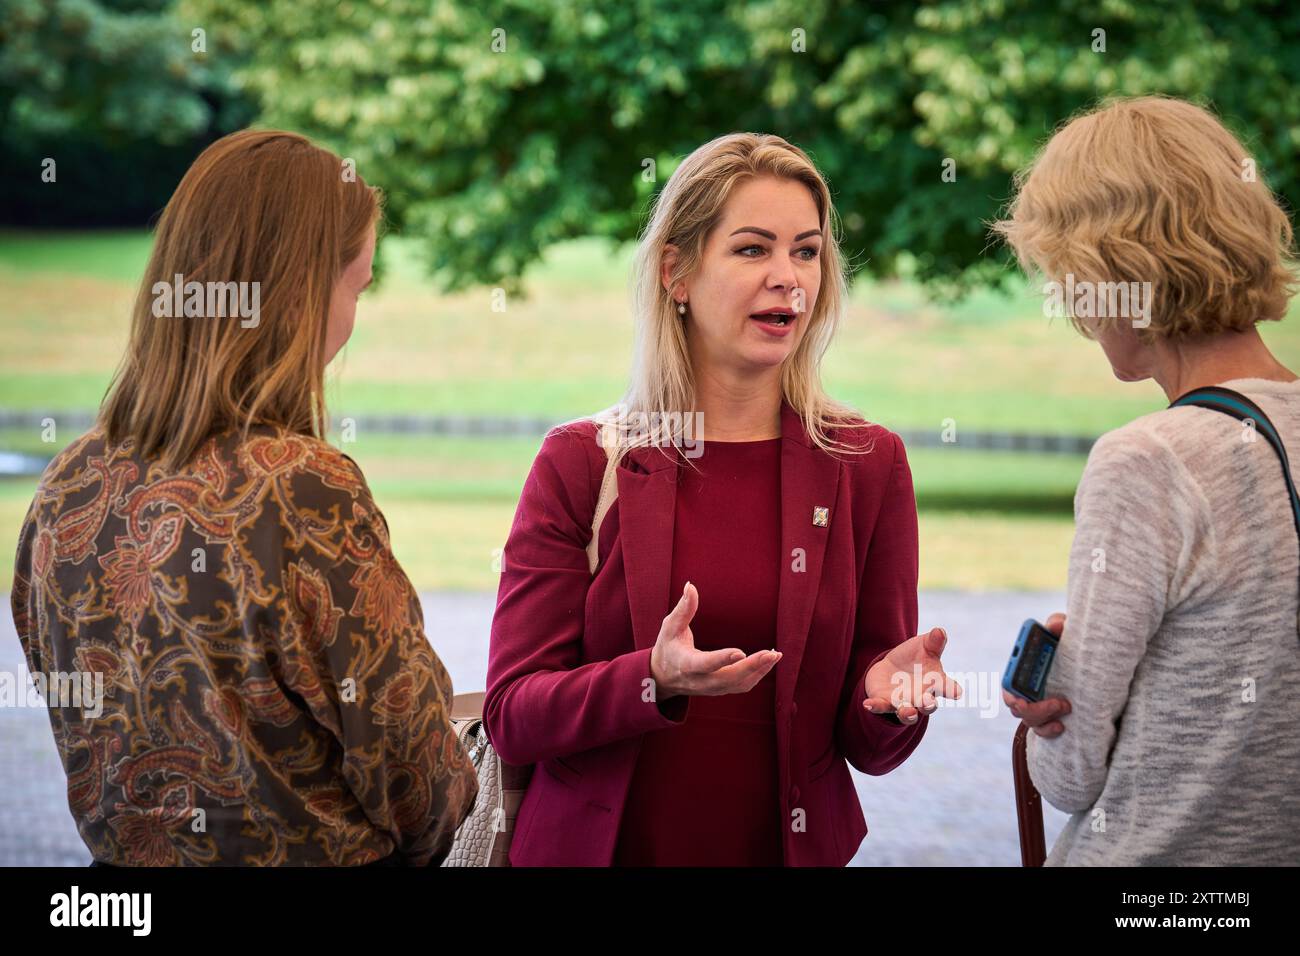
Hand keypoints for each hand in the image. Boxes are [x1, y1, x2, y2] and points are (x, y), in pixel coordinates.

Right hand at [650, 582, 780, 699]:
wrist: (664, 677)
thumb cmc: (668, 646)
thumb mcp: (670, 627)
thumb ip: (683, 609)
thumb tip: (691, 585)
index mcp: (685, 664)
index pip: (705, 663)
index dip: (722, 659)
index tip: (740, 651)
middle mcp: (700, 680)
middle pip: (729, 678)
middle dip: (751, 666)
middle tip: (772, 653)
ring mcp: (712, 688)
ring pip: (739, 684)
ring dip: (759, 670)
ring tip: (775, 655)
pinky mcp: (721, 690)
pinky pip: (743, 685)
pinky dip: (758, 674)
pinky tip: (769, 660)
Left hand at [864, 626, 961, 723]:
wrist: (891, 669)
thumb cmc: (914, 658)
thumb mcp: (923, 646)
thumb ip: (933, 642)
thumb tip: (940, 631)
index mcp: (935, 682)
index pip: (947, 687)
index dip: (952, 690)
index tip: (957, 693)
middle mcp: (922, 697)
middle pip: (928, 705)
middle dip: (928, 704)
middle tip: (928, 701)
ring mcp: (904, 702)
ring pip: (908, 713)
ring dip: (908, 713)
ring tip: (907, 710)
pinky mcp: (885, 703)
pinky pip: (881, 707)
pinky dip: (875, 707)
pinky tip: (868, 704)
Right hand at [1001, 612, 1070, 737]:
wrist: (1085, 663)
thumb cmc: (1065, 643)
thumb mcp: (1063, 631)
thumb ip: (1058, 624)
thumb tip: (1056, 625)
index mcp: (1021, 669)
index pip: (1008, 685)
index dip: (1011, 692)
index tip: (1023, 698)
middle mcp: (1023, 689)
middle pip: (1016, 707)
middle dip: (1032, 709)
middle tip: (1056, 703)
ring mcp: (1035, 705)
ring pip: (1029, 720)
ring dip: (1045, 717)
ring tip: (1066, 706)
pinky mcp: (1047, 717)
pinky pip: (1040, 730)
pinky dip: (1048, 730)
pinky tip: (1061, 725)